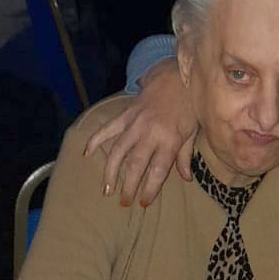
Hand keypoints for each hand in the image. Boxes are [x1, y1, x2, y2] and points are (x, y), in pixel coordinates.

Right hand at [84, 58, 197, 206]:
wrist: (176, 77)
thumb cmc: (188, 107)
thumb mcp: (192, 133)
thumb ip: (184, 156)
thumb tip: (185, 178)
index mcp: (169, 140)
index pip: (158, 171)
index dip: (149, 189)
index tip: (143, 202)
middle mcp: (150, 133)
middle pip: (135, 165)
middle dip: (128, 186)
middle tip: (124, 201)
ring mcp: (136, 123)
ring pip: (118, 151)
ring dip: (110, 171)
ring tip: (106, 189)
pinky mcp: (126, 114)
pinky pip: (108, 128)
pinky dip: (96, 139)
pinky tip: (86, 153)